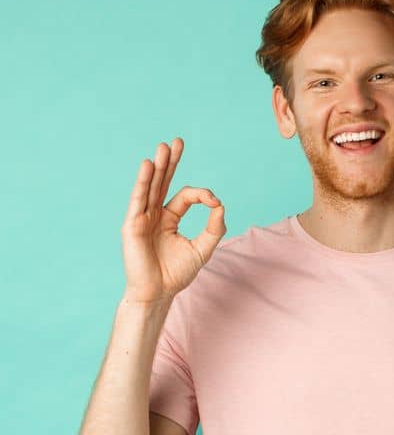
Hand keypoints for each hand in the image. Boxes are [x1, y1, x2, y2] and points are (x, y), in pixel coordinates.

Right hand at [121, 138, 226, 304]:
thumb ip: (214, 227)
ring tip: (163, 147)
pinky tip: (148, 167)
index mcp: (169, 218)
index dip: (202, 195)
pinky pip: (138, 200)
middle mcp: (154, 214)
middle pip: (163, 182)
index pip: (185, 196)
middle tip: (177, 141)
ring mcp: (141, 218)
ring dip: (157, 166)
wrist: (158, 293)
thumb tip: (220, 205)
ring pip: (150, 187)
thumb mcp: (203, 248)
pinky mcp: (132, 225)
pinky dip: (143, 183)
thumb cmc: (176, 273)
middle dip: (170, 162)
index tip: (214, 201)